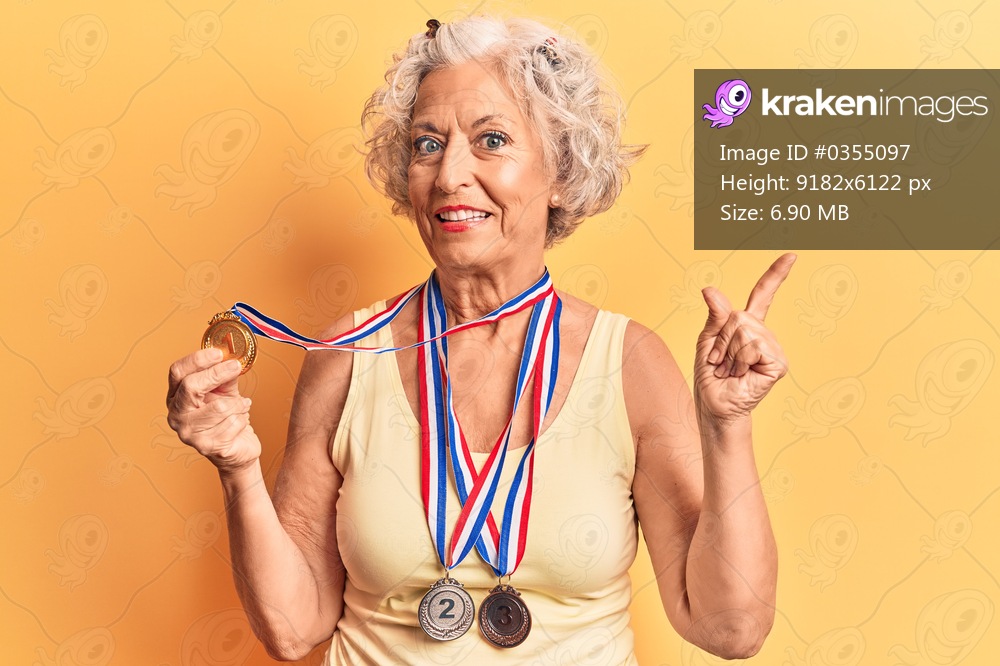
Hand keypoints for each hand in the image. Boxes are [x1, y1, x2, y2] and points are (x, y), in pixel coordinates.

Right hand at [166, 348, 259, 473]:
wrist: (237, 447)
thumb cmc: (227, 416)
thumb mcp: (224, 390)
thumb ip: (224, 375)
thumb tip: (230, 357)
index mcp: (176, 396)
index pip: (177, 372)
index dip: (197, 359)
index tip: (218, 352)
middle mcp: (176, 415)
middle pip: (191, 386)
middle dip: (217, 374)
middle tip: (235, 366)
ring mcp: (189, 433)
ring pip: (219, 407)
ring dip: (238, 403)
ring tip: (242, 405)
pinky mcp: (206, 447)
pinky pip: (233, 423)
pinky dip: (243, 419)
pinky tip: (241, 421)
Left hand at [694, 254, 794, 424]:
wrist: (715, 406)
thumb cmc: (711, 376)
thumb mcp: (707, 341)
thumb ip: (714, 315)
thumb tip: (710, 289)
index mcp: (747, 326)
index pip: (763, 295)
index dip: (776, 275)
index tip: (791, 256)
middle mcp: (764, 334)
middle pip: (739, 316)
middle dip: (720, 339)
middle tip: (719, 361)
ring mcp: (774, 348)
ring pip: (744, 330)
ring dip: (728, 352)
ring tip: (730, 369)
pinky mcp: (778, 363)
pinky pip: (753, 346)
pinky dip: (739, 360)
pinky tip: (742, 374)